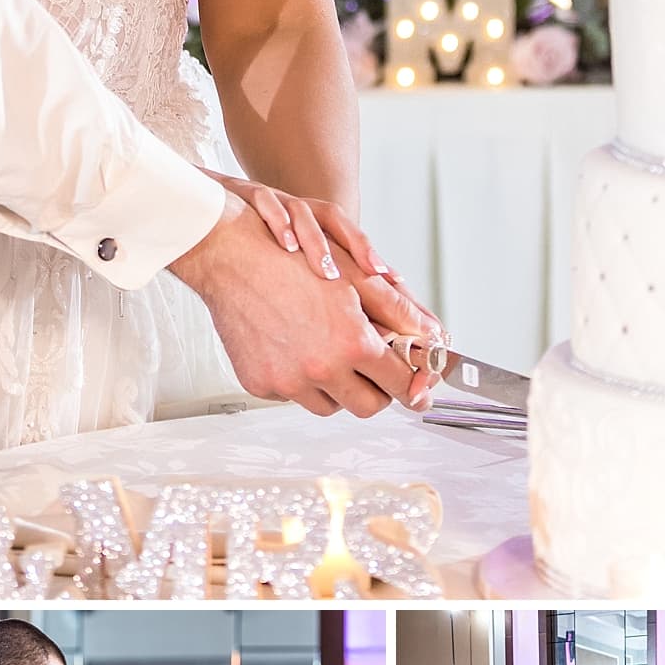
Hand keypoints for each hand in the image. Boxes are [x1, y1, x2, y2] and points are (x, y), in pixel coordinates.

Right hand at [169, 190, 441, 417]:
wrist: (232, 257)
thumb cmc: (291, 260)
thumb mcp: (352, 282)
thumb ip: (397, 315)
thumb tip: (432, 339)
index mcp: (353, 345)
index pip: (399, 385)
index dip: (411, 384)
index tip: (415, 386)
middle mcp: (322, 369)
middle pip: (367, 406)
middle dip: (376, 391)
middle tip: (373, 373)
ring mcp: (289, 382)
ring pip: (329, 406)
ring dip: (336, 387)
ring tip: (330, 354)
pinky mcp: (262, 385)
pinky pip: (293, 397)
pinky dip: (301, 381)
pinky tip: (296, 350)